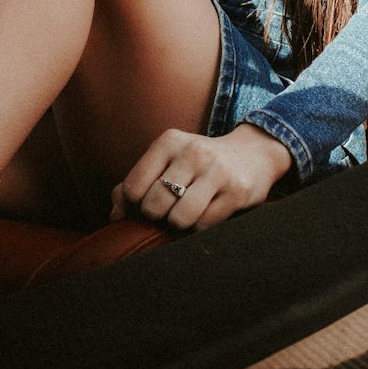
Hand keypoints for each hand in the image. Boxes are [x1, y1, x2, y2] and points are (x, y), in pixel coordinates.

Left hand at [109, 124, 292, 230]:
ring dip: (179, 224)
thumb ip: (134, 182)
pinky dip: (200, 227)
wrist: (252, 153)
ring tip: (187, 212)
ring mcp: (217, 171)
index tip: (149, 199)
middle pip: (154, 205)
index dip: (136, 203)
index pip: (133, 187)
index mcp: (169, 142)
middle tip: (169, 208)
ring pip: (179, 218)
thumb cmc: (198, 163)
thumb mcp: (167, 160)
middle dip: (158, 215)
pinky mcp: (236, 192)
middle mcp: (192, 152)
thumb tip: (115, 215)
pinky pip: (204, 225)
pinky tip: (208, 212)